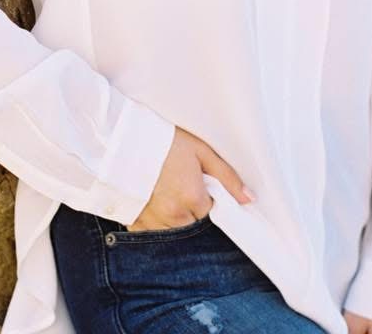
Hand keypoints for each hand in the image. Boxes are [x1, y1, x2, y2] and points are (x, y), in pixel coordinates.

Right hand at [127, 125, 254, 230]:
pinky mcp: (134, 223)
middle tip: (180, 183)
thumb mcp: (201, 151)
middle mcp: (173, 215)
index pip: (210, 212)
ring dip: (173, 215)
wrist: (122, 139)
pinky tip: (151, 198)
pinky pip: (151, 232)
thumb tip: (249, 199)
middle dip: (191, 208)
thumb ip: (227, 177)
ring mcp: (152, 222)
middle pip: (192, 224)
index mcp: (192, 198)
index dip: (206, 198)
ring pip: (173, 230)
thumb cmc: (163, 141)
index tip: (197, 185)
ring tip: (164, 189)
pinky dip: (154, 220)